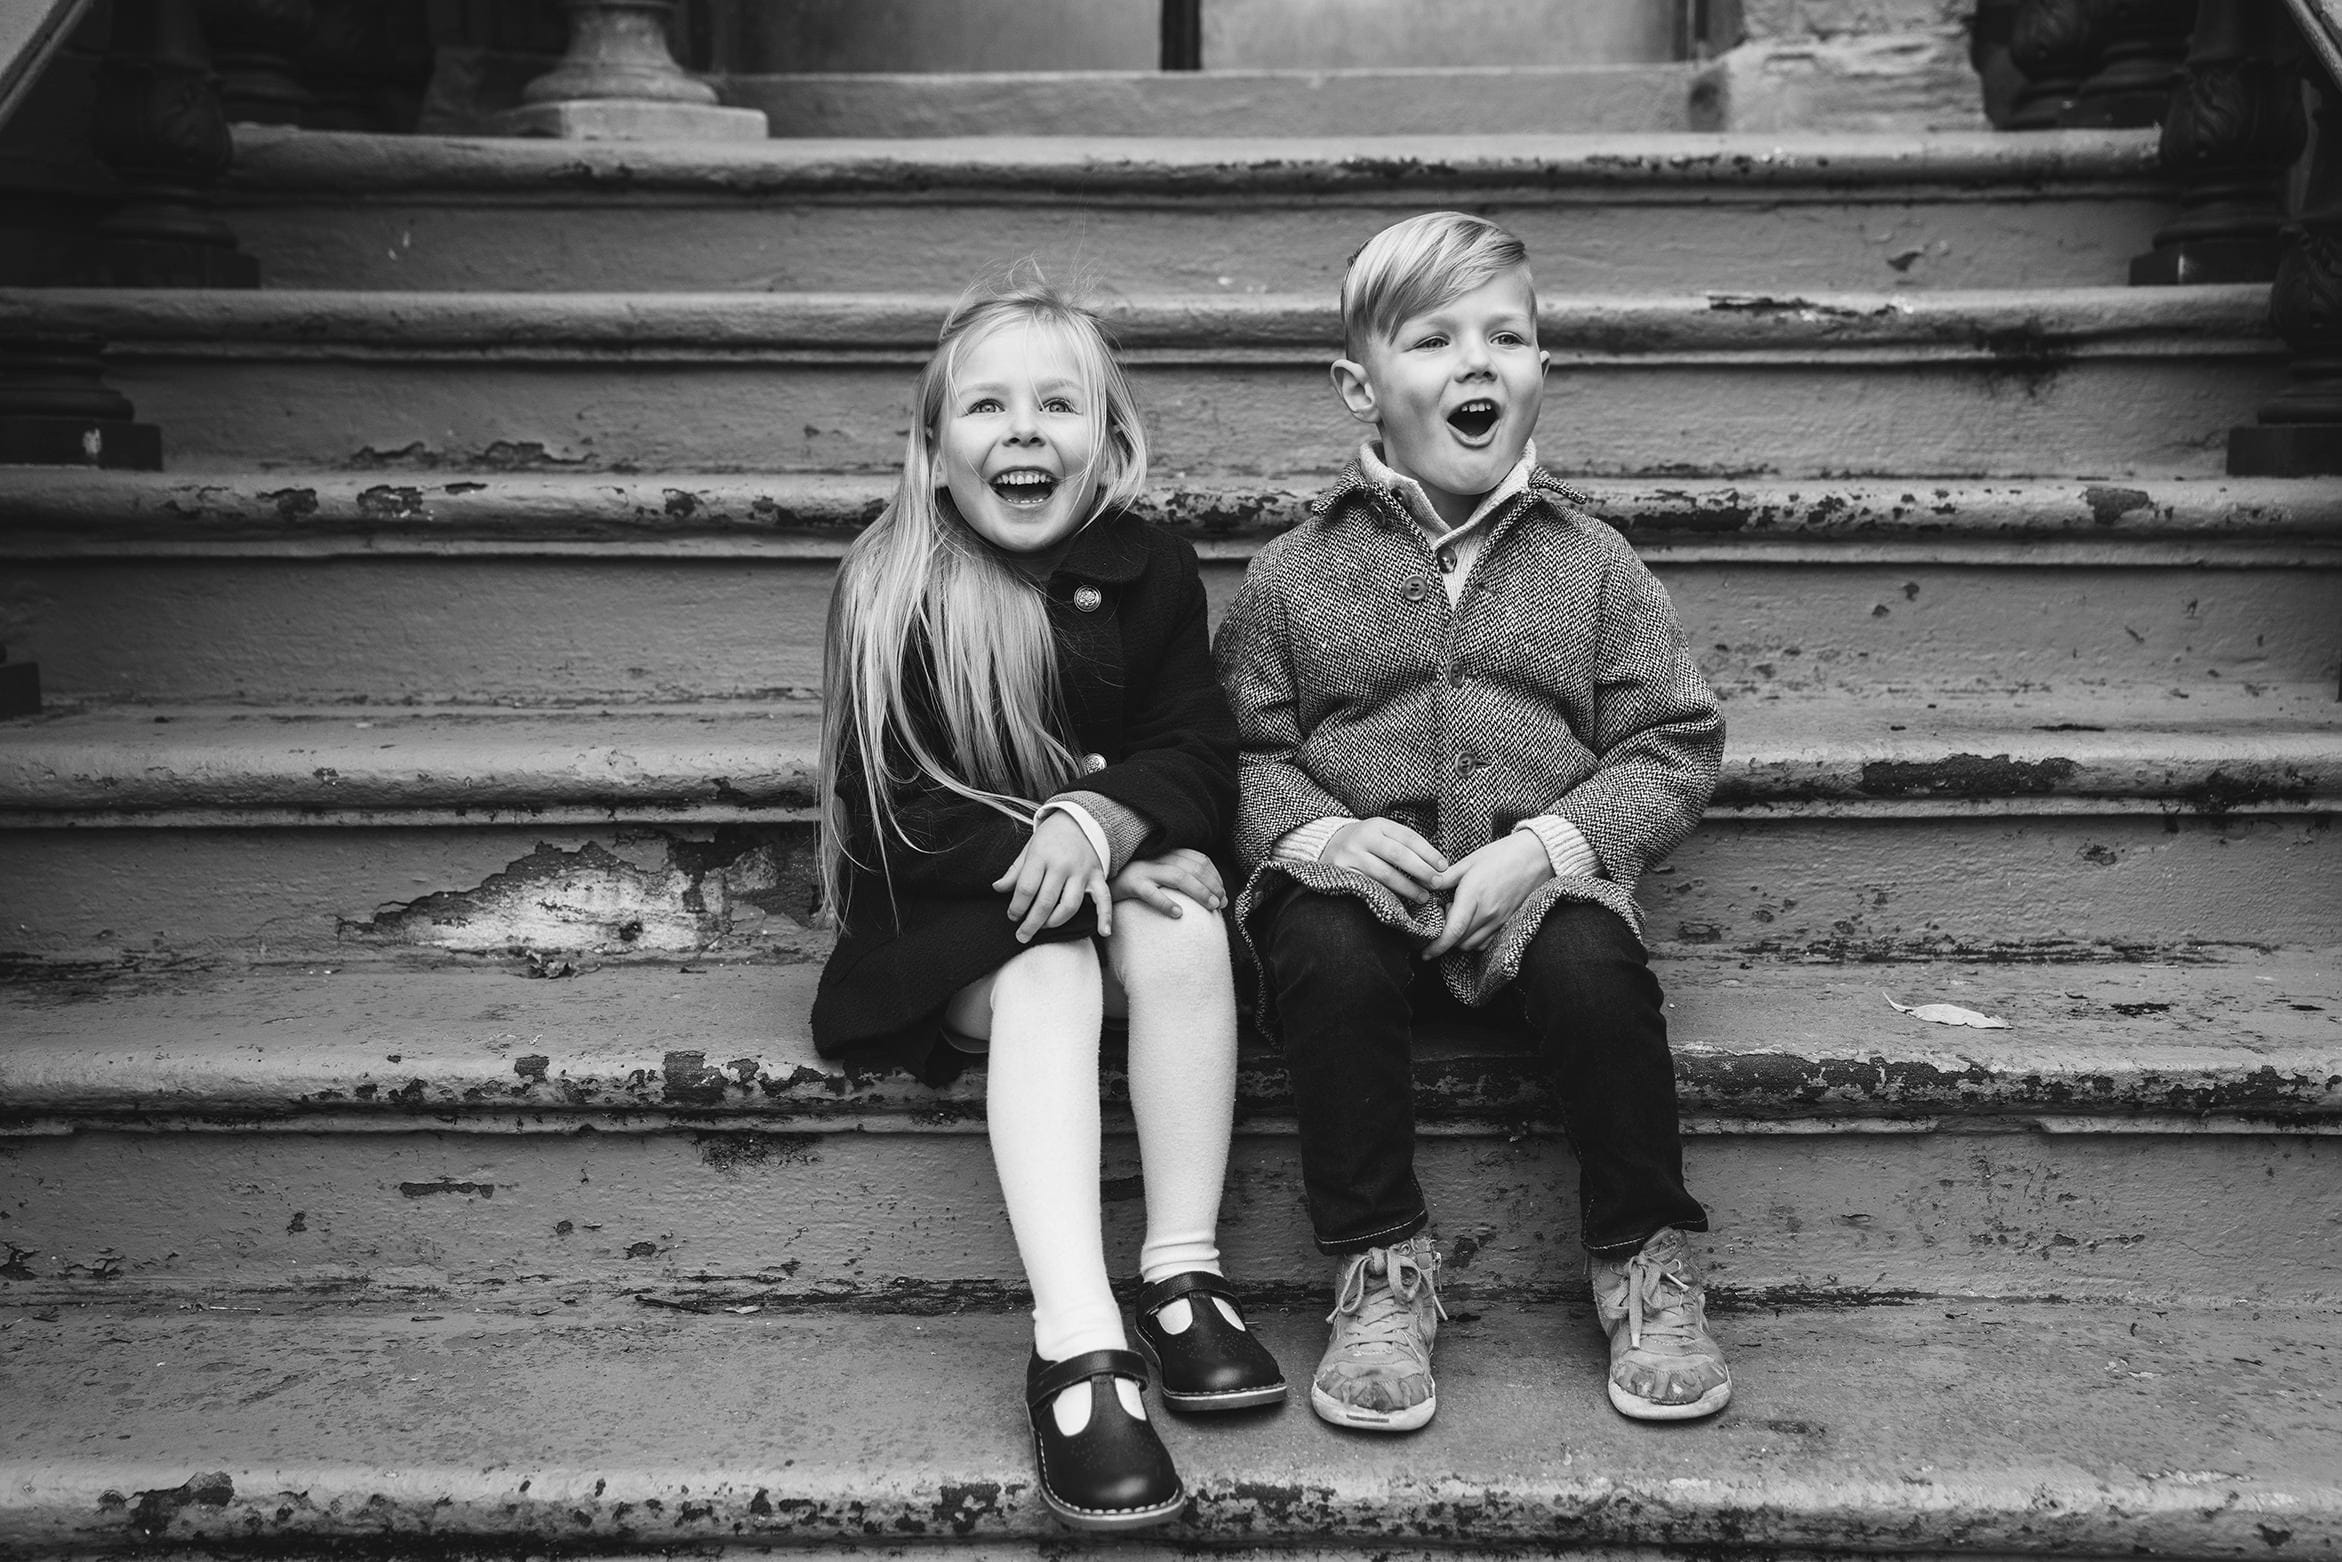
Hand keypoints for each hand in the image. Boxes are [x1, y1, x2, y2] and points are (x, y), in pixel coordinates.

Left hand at [992, 810, 1110, 941]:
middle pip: (1045, 902)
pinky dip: (1106, 916)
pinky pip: (1104, 899)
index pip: (1026, 888)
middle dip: (1031, 923)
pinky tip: (1104, 932)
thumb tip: (997, 888)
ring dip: (1054, 922)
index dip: (1017, 907)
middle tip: (1022, 935)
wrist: (1082, 819)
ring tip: (1043, 927)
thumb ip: (1015, 871)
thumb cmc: (1051, 836)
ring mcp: (1081, 872)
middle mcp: (1062, 865)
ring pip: (1069, 906)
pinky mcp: (1097, 876)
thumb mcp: (1030, 848)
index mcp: (1041, 856)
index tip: (1012, 916)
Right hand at [1111, 848, 1225, 918]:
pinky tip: (1178, 913)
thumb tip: (1207, 894)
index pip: (1199, 859)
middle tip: (1220, 903)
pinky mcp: (1131, 883)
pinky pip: (1151, 893)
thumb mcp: (1157, 872)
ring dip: (1199, 891)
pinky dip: (1166, 902)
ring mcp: (1144, 869)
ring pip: (1178, 876)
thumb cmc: (1134, 879)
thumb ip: (1177, 875)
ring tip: (1210, 906)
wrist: (1100, 880)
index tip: (1223, 893)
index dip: (1215, 876)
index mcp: (1167, 852)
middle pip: (1193, 867)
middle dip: (1212, 885)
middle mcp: (1158, 857)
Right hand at [1322, 817, 1448, 904]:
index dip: (1429, 852)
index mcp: (1377, 824)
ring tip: (1423, 897)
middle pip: (1398, 854)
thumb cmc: (1365, 843)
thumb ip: (1404, 845)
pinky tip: (1400, 902)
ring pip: (1384, 873)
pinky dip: (1387, 894)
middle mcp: (1363, 837)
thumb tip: (1437, 865)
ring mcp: (1350, 855)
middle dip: (1421, 870)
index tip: (1444, 867)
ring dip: (1407, 887)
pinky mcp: (1342, 873)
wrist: (1327, 846)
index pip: (1408, 837)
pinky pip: (1369, 886)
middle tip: (1437, 883)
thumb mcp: (1382, 835)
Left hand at [1421, 831, 1552, 957]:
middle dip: (1445, 938)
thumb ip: (1445, 877)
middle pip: (1459, 942)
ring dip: (1460, 939)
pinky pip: (1487, 941)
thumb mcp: (1469, 861)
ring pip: (1473, 945)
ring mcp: (1500, 920)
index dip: (1436, 947)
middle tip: (1442, 916)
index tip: (1424, 953)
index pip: (1452, 932)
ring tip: (1459, 917)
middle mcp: (1488, 913)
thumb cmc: (1503, 854)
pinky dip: (1475, 939)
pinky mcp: (1509, 922)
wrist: (1537, 856)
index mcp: (1473, 896)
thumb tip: (1425, 885)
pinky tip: (1473, 921)